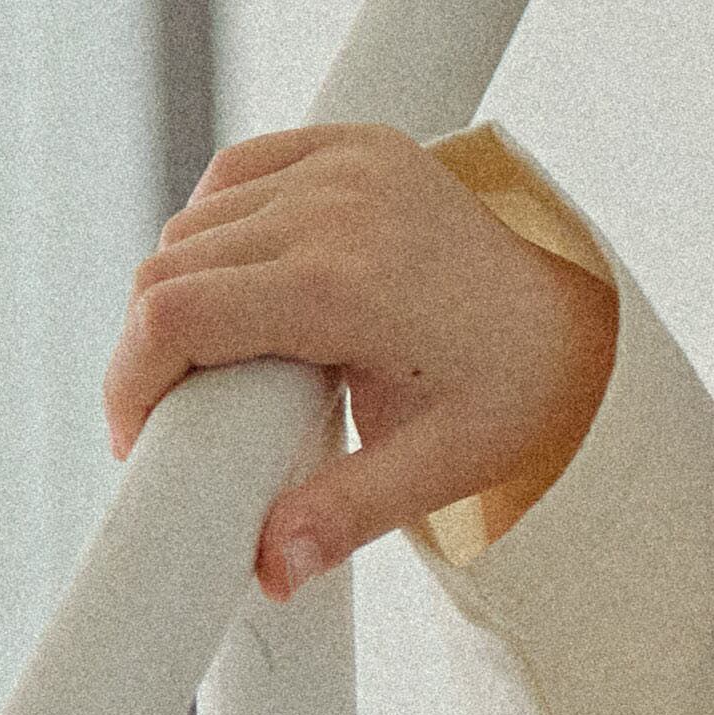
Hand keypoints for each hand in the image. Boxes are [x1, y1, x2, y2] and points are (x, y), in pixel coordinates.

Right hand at [104, 126, 618, 601]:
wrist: (584, 323)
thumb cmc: (520, 395)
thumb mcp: (440, 466)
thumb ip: (346, 514)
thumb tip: (273, 571)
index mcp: (344, 285)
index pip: (173, 316)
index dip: (129, 382)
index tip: (138, 437)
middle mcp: (336, 207)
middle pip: (168, 269)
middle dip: (152, 351)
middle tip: (183, 415)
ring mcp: (347, 164)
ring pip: (195, 221)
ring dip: (183, 288)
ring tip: (223, 359)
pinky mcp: (356, 143)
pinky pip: (238, 172)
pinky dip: (218, 223)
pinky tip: (243, 279)